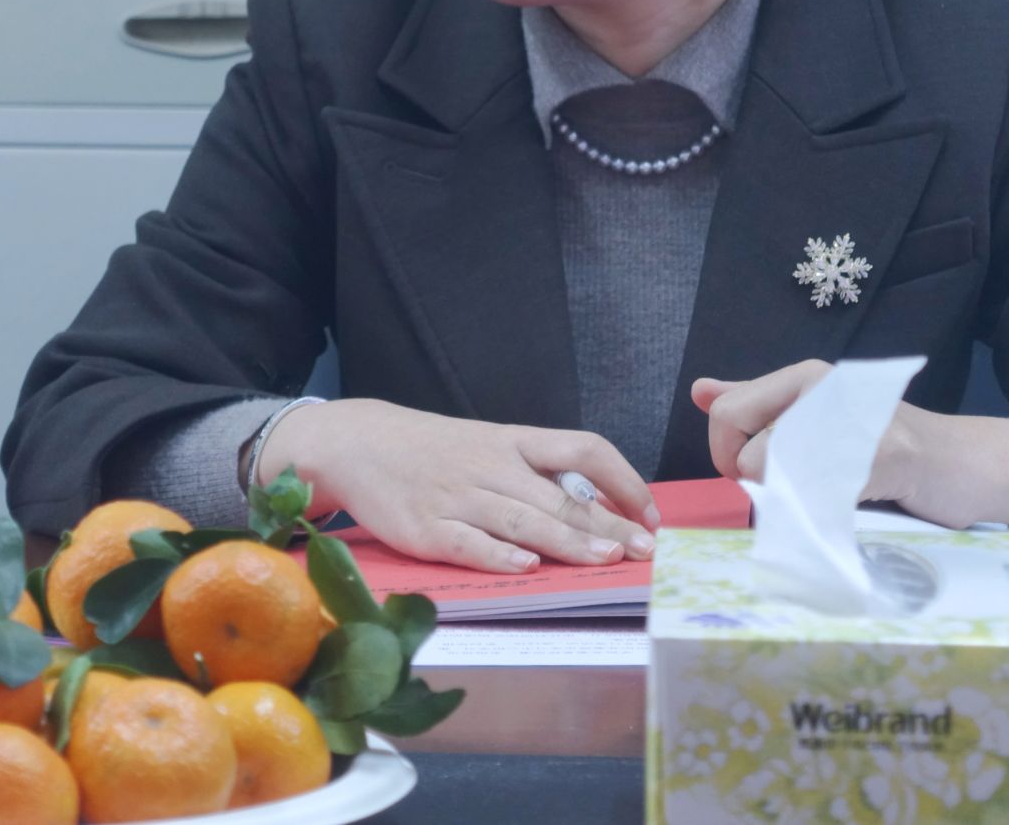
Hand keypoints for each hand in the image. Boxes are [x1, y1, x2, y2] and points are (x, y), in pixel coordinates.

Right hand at [256, 399, 659, 573]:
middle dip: (608, 524)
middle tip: (645, 550)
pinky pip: (469, 543)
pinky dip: (498, 555)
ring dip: (568, 542)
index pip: (583, 449)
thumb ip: (536, 472)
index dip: (623, 479)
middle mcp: (492, 466)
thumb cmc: (434, 451)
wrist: (358, 443)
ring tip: (606, 560)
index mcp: (513, 441)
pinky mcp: (426, 529)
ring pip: (523, 519)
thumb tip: (600, 507)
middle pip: (560, 496)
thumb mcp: (488, 445)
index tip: (650, 512)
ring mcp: (459, 498)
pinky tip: (526, 568)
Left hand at [691, 360, 1008, 541]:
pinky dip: (828, 514)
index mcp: (804, 377)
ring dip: (797, 501)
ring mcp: (854, 421)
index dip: (727, 456)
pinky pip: (822, 494)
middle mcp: (824, 388)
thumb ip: (760, 404)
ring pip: (779, 473)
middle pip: (744, 449)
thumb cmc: (888, 444)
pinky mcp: (884, 456)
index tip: (755, 473)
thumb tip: (700, 391)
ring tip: (833, 494)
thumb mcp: (817, 415)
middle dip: (756, 482)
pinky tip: (855, 505)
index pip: (726, 412)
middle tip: (794, 489)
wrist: (968, 464)